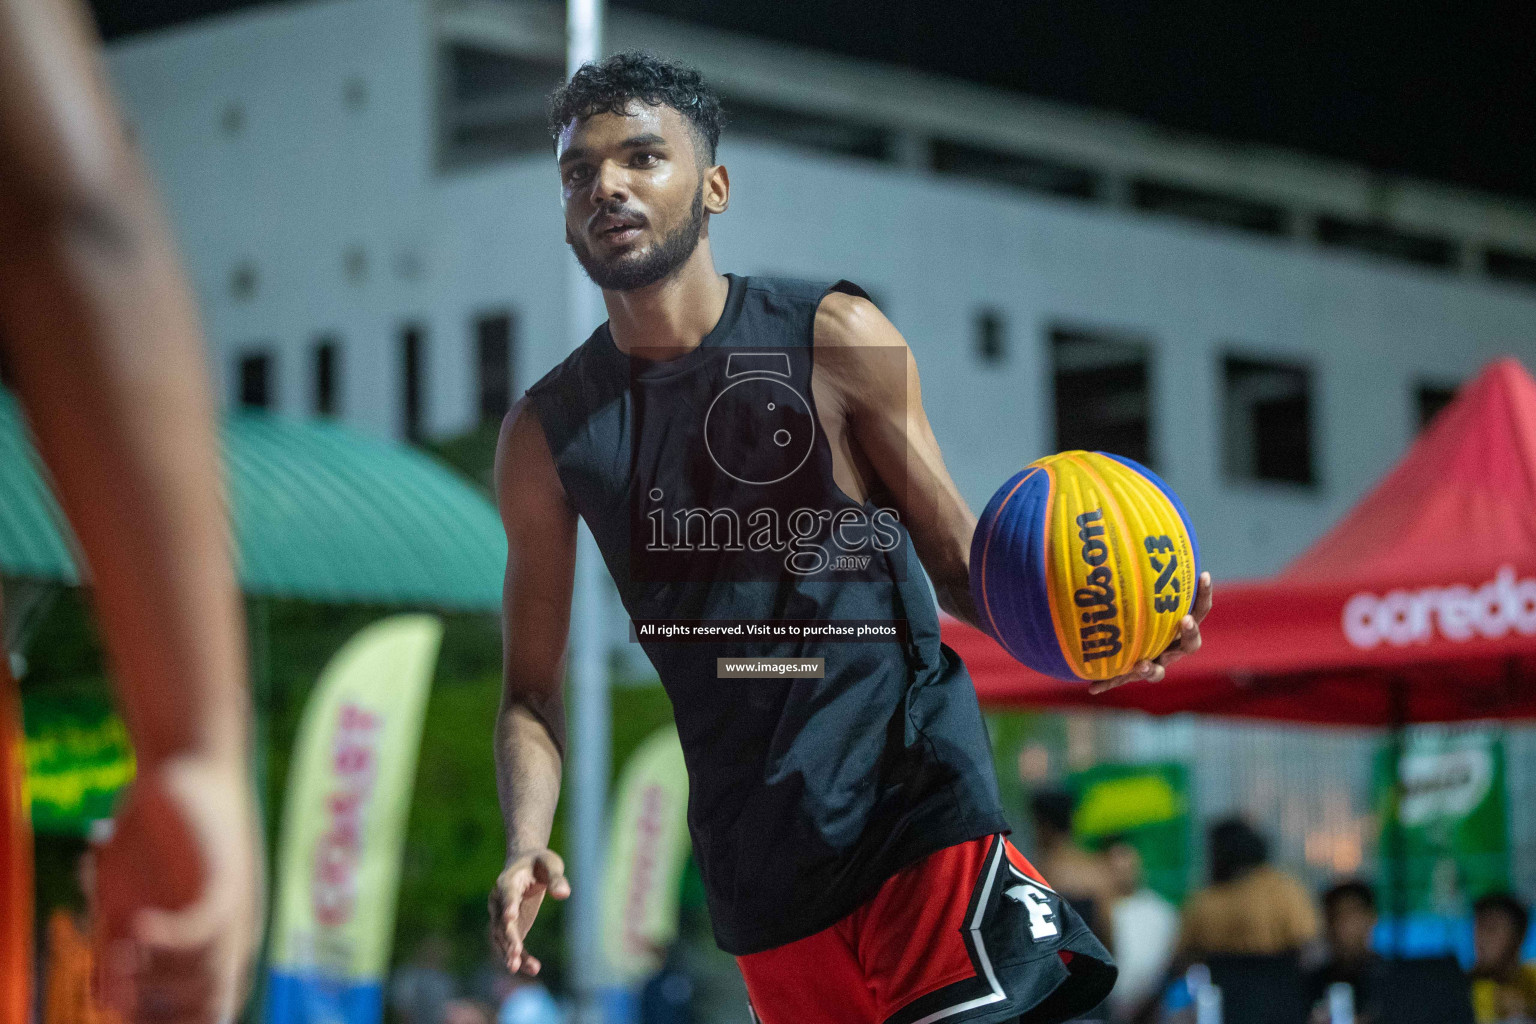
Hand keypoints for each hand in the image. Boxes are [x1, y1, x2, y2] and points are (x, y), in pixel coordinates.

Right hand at [93, 754, 263, 1023]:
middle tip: (116, 989)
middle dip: (155, 1016)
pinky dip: (164, 943)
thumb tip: (106, 999)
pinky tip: (130, 928)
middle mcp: (230, 935)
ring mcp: (231, 910)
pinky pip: (202, 933)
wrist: (190, 765)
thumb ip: (119, 949)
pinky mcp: (223, 881)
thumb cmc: (154, 834)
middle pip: (208, 1010)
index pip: (210, 1012)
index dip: (167, 1023)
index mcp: (213, 947)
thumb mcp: (127, 900)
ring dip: (152, 984)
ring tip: (116, 954)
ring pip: (206, 981)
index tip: (122, 1008)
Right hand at [489, 848, 569, 976]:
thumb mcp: (550, 864)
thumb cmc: (540, 863)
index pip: (507, 894)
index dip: (508, 905)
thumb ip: (556, 878)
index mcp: (507, 881)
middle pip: (501, 921)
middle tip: (515, 952)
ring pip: (502, 937)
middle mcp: (499, 900)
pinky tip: (533, 969)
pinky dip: (520, 957)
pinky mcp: (510, 927)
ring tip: (516, 967)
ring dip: (508, 952)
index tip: (510, 917)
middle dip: (508, 937)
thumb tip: (564, 894)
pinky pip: (512, 944)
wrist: (526, 864)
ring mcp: (501, 916)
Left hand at [1089, 572, 1212, 694]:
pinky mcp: (1130, 672)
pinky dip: (1107, 682)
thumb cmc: (1135, 605)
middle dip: (1189, 632)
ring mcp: (1154, 661)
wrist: (1121, 641)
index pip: (1200, 609)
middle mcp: (1171, 646)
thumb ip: (1142, 566)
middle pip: (1190, 645)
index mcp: (1178, 624)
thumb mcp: (1140, 586)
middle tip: (1183, 620)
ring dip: (1151, 667)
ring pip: (1158, 671)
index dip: (1204, 594)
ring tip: (1141, 662)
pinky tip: (1091, 687)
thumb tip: (1138, 524)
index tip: (1203, 574)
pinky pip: (1120, 679)